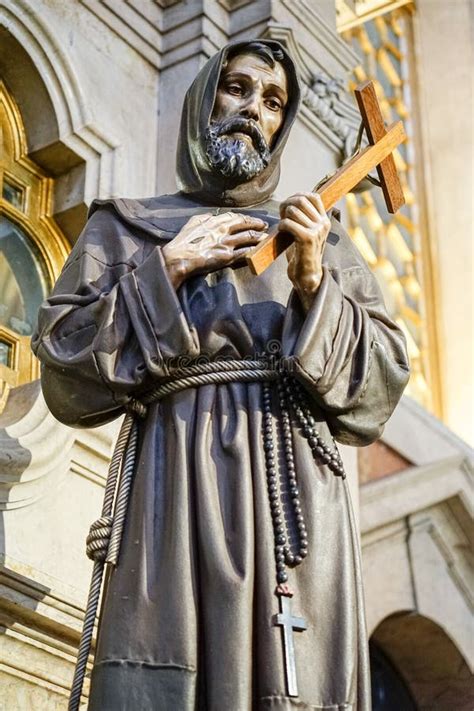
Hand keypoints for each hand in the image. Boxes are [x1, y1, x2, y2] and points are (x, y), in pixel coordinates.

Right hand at [162, 212, 267, 289]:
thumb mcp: (192, 223)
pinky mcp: (227, 256)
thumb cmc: (183, 242)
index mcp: (214, 221)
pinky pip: (245, 252)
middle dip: (257, 224)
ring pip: (249, 237)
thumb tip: (212, 216)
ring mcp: (226, 243)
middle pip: (245, 224)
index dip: (246, 218)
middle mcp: (222, 230)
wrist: (178, 258)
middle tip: (265, 226)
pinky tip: (259, 251)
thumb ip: (205, 218)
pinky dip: (254, 251)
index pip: (235, 216)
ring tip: (266, 238)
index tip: (252, 219)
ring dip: (260, 237)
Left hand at [279, 192, 330, 311]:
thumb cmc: (303, 254)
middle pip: (301, 200)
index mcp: (324, 220)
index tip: (289, 205)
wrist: (307, 276)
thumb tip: (292, 200)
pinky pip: (289, 223)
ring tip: (283, 228)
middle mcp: (323, 224)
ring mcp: (317, 231)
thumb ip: (305, 217)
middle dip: (287, 205)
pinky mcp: (307, 239)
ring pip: (293, 211)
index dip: (298, 196)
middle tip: (282, 216)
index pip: (313, 196)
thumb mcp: (308, 232)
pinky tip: (282, 233)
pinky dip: (281, 226)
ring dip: (283, 218)